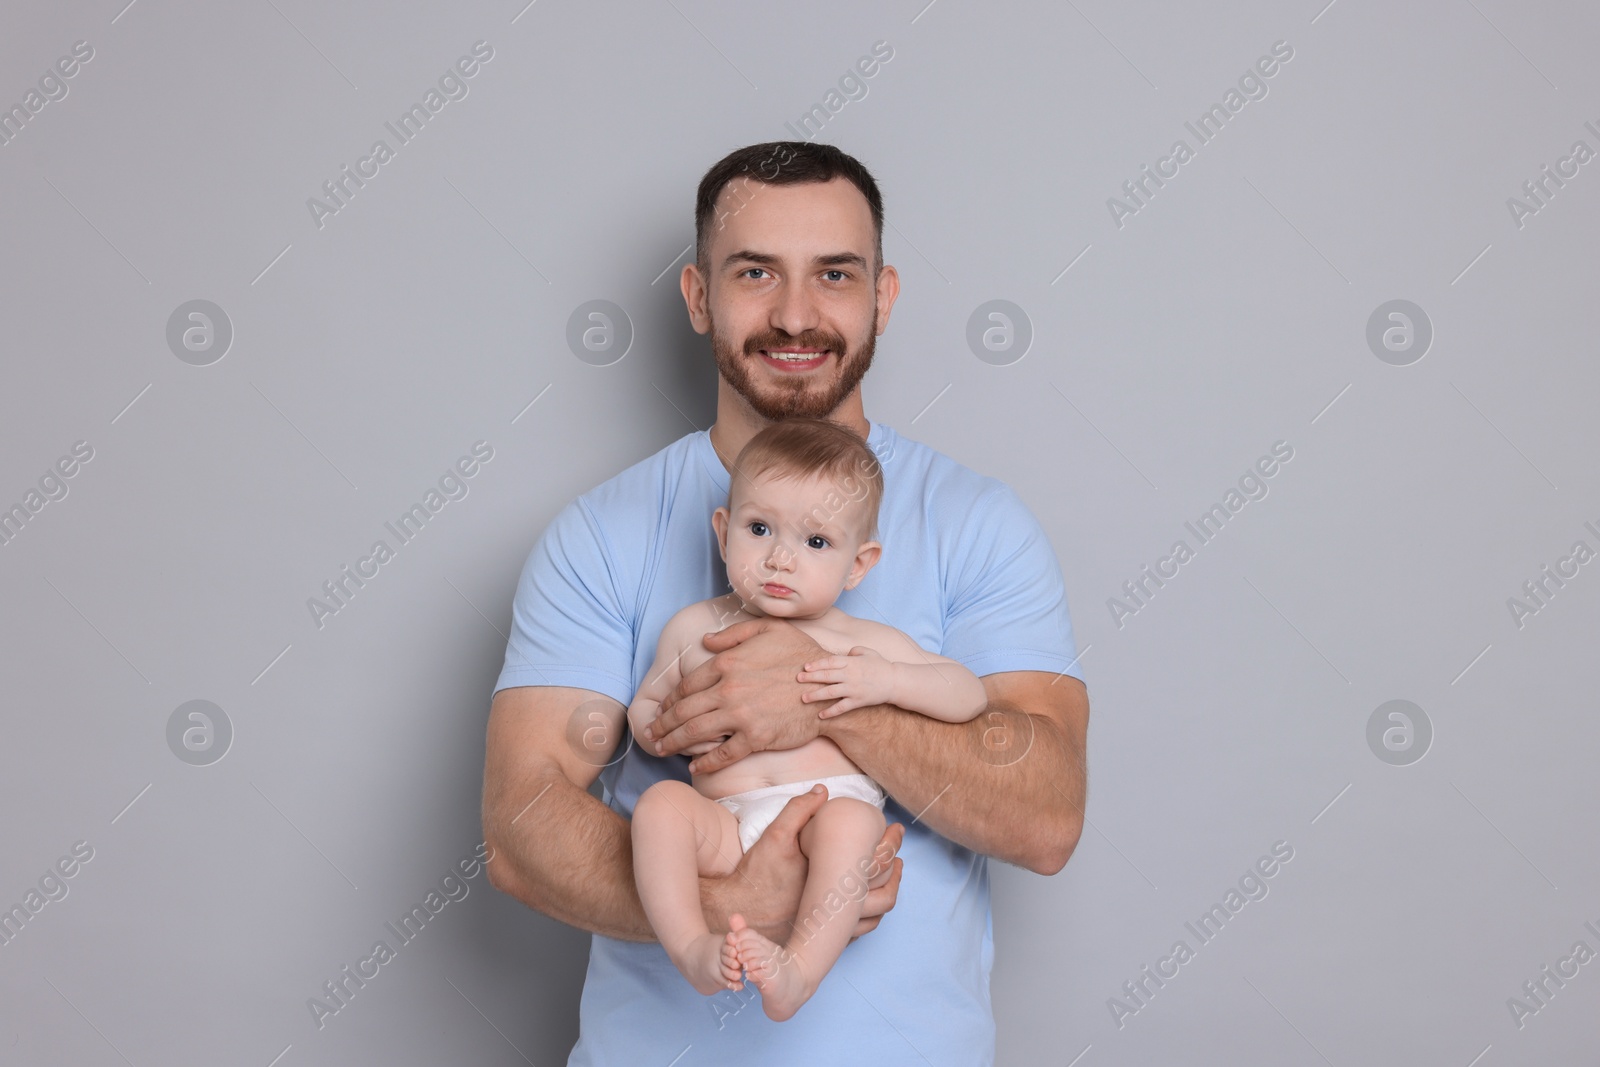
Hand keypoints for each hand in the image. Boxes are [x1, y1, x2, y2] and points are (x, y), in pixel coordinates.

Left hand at [646, 618, 829, 774]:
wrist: (829, 688)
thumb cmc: (801, 655)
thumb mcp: (769, 629)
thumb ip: (733, 634)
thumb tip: (705, 641)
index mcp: (728, 662)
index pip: (687, 685)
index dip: (670, 701)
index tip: (662, 710)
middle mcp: (728, 689)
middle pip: (684, 711)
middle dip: (662, 725)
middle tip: (651, 734)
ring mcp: (741, 715)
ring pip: (695, 733)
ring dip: (673, 743)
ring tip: (662, 750)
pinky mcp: (756, 737)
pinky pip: (723, 754)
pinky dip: (705, 762)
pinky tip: (695, 766)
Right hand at [701, 785, 905, 943]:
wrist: (737, 912)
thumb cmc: (756, 875)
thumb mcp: (774, 837)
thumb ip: (798, 811)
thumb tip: (823, 791)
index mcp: (830, 881)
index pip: (876, 863)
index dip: (891, 844)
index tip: (896, 830)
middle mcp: (835, 909)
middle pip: (884, 892)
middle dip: (897, 871)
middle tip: (899, 855)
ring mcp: (831, 928)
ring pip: (875, 915)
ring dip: (889, 894)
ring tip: (892, 876)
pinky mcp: (823, 939)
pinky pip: (858, 930)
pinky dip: (871, 914)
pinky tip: (868, 899)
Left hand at [797, 646, 896, 717]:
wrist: (895, 682)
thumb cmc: (881, 665)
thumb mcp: (868, 652)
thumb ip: (855, 651)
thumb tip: (845, 653)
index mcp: (852, 662)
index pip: (830, 661)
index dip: (817, 664)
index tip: (805, 666)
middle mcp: (851, 675)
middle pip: (827, 676)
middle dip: (811, 677)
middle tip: (798, 679)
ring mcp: (854, 689)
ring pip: (831, 692)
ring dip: (816, 695)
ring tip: (803, 698)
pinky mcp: (858, 701)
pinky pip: (842, 707)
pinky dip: (831, 712)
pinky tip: (820, 715)